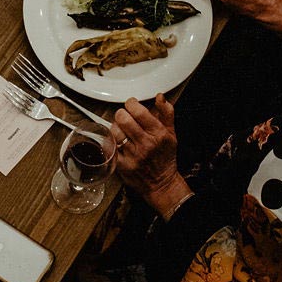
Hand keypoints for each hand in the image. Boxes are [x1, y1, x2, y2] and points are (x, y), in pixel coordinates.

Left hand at [111, 95, 189, 215]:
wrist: (161, 184)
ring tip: (121, 129)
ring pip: (114, 131)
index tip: (131, 104)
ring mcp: (132, 155)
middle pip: (123, 118)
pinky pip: (109, 146)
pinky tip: (117, 141)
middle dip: (122, 113)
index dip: (131, 103)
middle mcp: (145, 144)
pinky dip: (111, 141)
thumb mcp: (171, 134)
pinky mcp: (122, 165)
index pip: (139, 111)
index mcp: (158, 134)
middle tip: (124, 116)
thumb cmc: (165, 158)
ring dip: (116, 127)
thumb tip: (160, 97)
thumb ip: (166, 113)